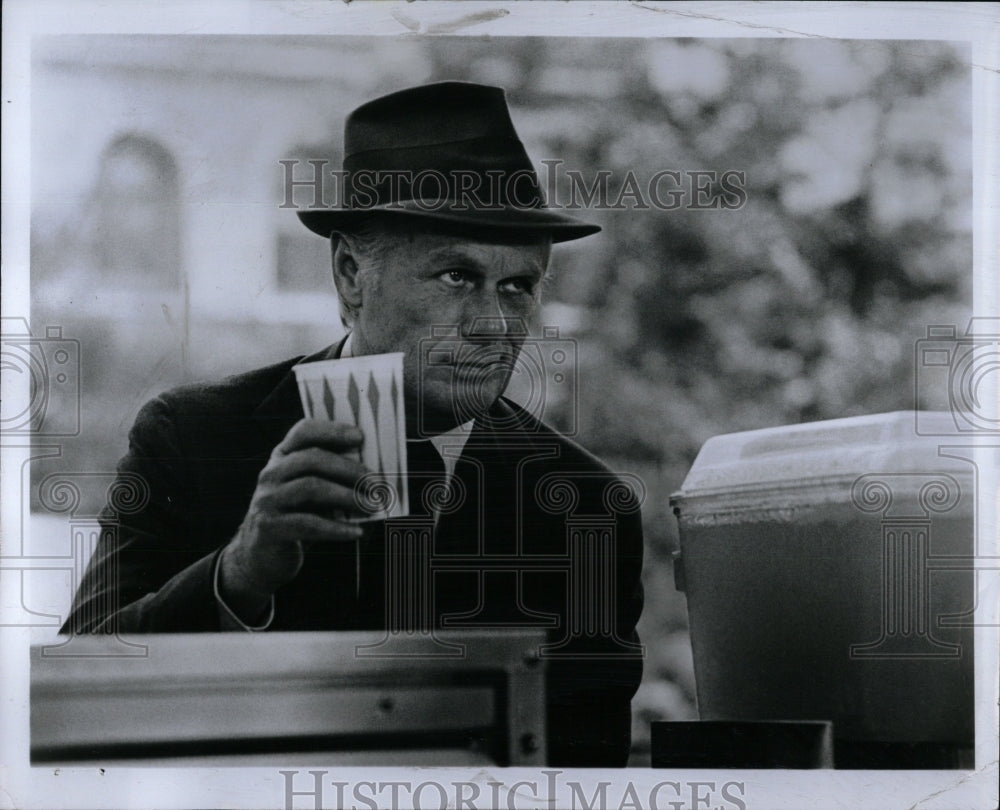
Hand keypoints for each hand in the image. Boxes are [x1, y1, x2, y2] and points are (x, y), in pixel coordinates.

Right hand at [218, 419, 367, 621]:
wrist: (261, 557)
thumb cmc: (297, 517)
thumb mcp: (311, 493)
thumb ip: (332, 479)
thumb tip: (373, 476)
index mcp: (282, 458)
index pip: (303, 432)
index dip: (331, 430)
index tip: (360, 437)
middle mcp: (271, 474)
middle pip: (311, 458)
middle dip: (348, 468)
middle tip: (375, 482)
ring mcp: (267, 500)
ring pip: (310, 487)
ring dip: (346, 496)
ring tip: (370, 506)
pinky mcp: (269, 527)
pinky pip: (308, 523)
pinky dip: (336, 528)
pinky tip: (356, 532)